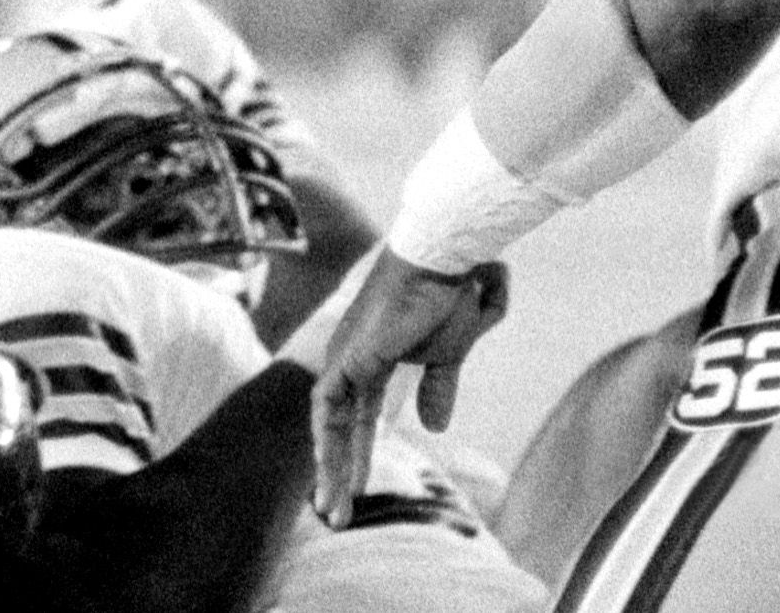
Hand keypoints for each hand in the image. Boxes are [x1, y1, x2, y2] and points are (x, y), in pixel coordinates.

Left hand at [309, 249, 510, 526]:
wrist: (448, 264)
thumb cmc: (451, 299)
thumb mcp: (446, 356)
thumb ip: (436, 388)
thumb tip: (433, 428)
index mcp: (372, 362)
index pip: (355, 419)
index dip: (356, 455)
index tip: (359, 490)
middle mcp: (351, 361)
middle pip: (336, 428)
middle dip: (337, 473)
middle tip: (333, 515)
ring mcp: (346, 357)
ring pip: (327, 424)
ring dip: (331, 467)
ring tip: (332, 510)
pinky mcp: (351, 357)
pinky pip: (328, 406)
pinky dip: (327, 438)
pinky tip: (331, 470)